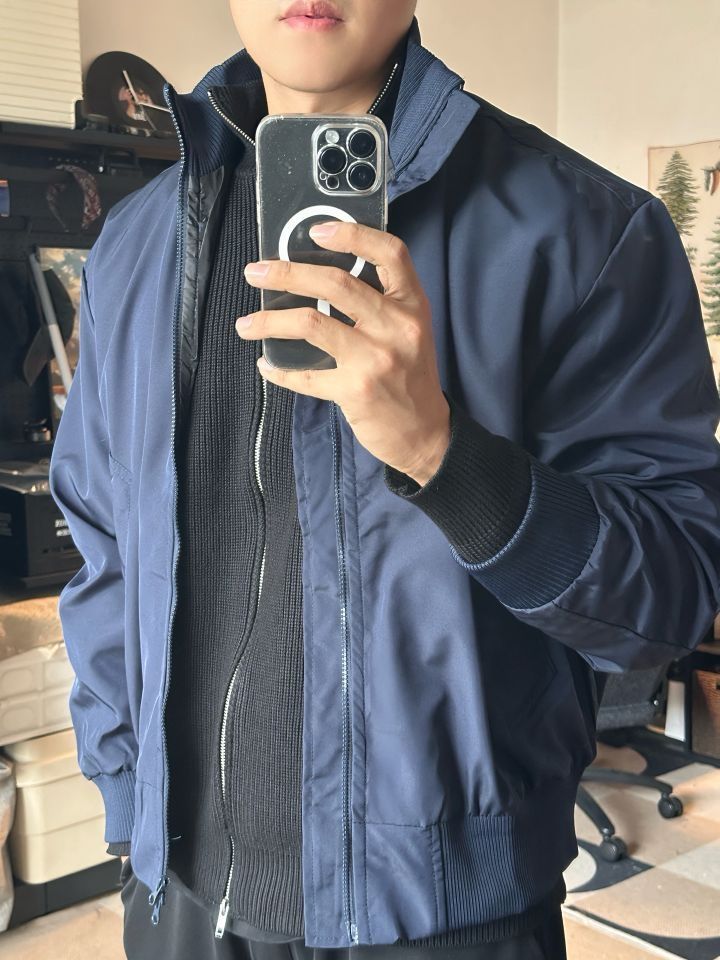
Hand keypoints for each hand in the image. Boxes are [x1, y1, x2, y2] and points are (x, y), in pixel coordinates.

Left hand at [239, 221, 450, 484]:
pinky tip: (266, 364)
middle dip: (287, 273)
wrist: (425, 434)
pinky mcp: (355, 390)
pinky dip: (279, 370)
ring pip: (310, 323)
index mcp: (412, 306)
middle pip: (335, 283)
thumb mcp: (410, 331)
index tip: (316, 231)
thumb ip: (378, 303)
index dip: (353, 235)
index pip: (390, 253)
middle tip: (256, 272)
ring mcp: (375, 359)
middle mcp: (396, 327)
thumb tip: (318, 277)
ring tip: (245, 323)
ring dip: (269, 320)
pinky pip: (306, 375)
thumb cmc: (411, 376)